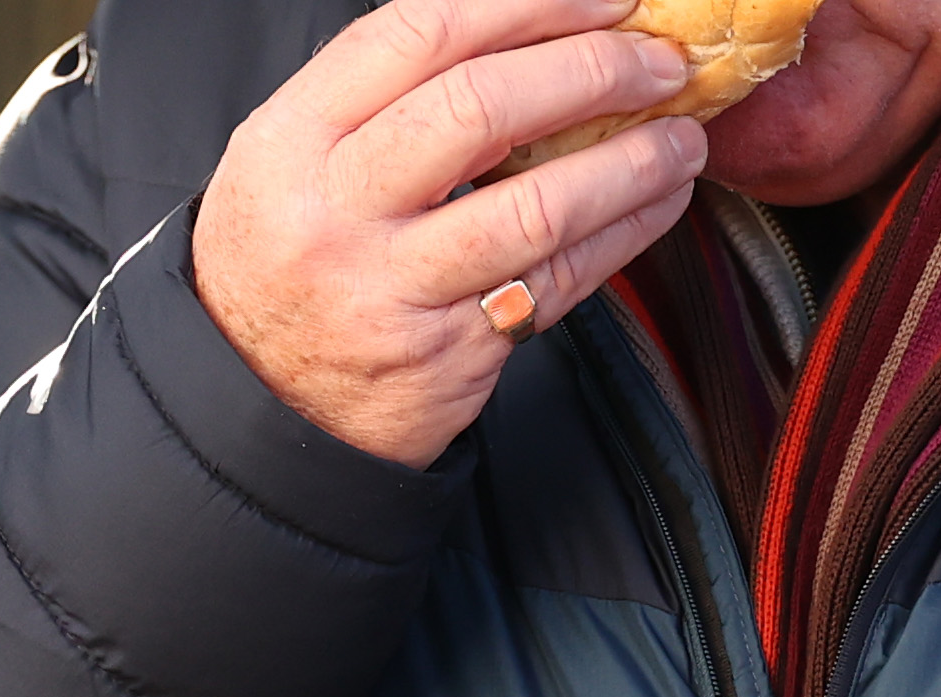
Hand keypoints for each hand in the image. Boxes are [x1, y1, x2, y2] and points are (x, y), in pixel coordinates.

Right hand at [194, 0, 712, 466]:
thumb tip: (527, 23)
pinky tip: (656, 204)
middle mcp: (332, 214)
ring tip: (682, 136)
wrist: (257, 411)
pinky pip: (555, 283)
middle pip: (480, 108)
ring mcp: (386, 291)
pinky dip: (623, 234)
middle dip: (592, 69)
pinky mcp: (441, 358)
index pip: (419, 35)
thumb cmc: (291, 264)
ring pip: (536, 205)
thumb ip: (386, 92)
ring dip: (632, 162)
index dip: (528, 3)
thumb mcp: (295, 161)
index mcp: (291, 142)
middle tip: (658, 62)